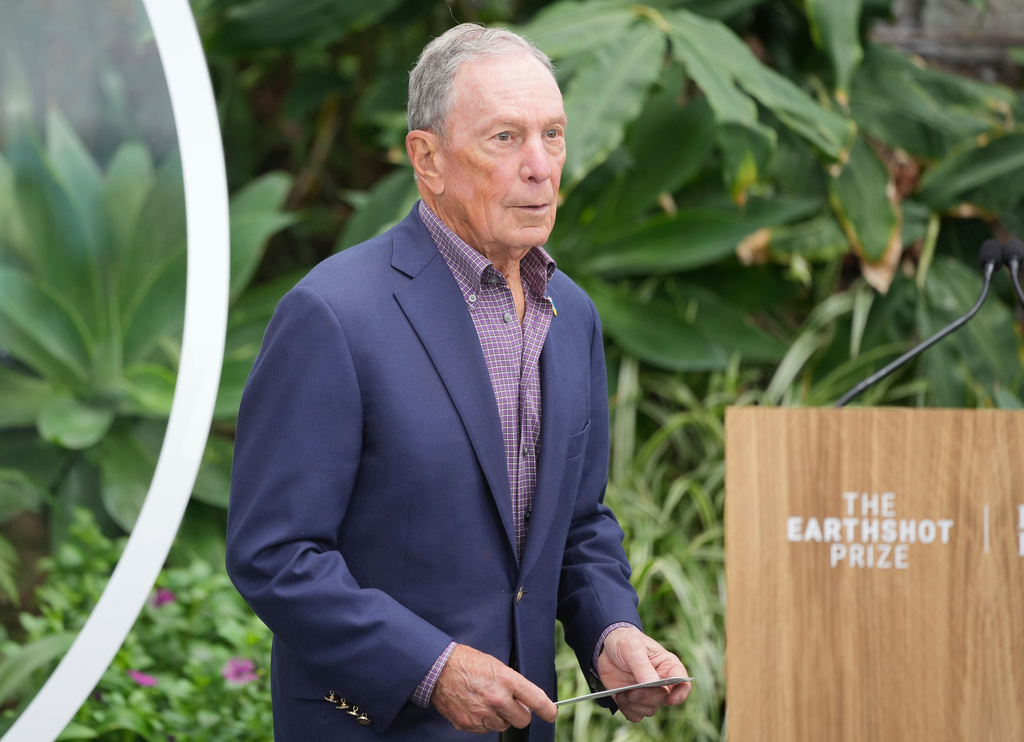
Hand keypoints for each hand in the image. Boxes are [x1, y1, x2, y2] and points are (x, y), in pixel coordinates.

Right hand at [431, 644, 557, 733]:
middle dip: (520, 714)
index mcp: (506, 680)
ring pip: (502, 726)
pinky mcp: (469, 723)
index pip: (536, 699)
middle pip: (522, 720)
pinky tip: (476, 707)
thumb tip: (523, 701)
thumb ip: (511, 684)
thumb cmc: (467, 662)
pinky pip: (485, 730)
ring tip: (486, 702)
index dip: (548, 709)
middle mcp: (496, 698)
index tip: (551, 714)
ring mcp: (482, 713)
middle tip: (511, 706)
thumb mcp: (495, 665)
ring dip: (499, 718)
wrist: (438, 669)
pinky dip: (483, 722)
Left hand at [595, 627, 690, 722]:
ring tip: (622, 694)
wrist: (605, 648)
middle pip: (664, 699)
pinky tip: (620, 698)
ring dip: (635, 706)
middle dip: (648, 698)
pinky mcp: (634, 701)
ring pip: (650, 710)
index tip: (671, 700)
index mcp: (668, 665)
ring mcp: (648, 693)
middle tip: (632, 692)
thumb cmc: (625, 641)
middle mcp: (661, 682)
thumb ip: (642, 666)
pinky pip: (636, 715)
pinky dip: (628, 710)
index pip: (683, 683)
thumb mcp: (633, 647)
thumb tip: (653, 684)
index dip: (681, 694)